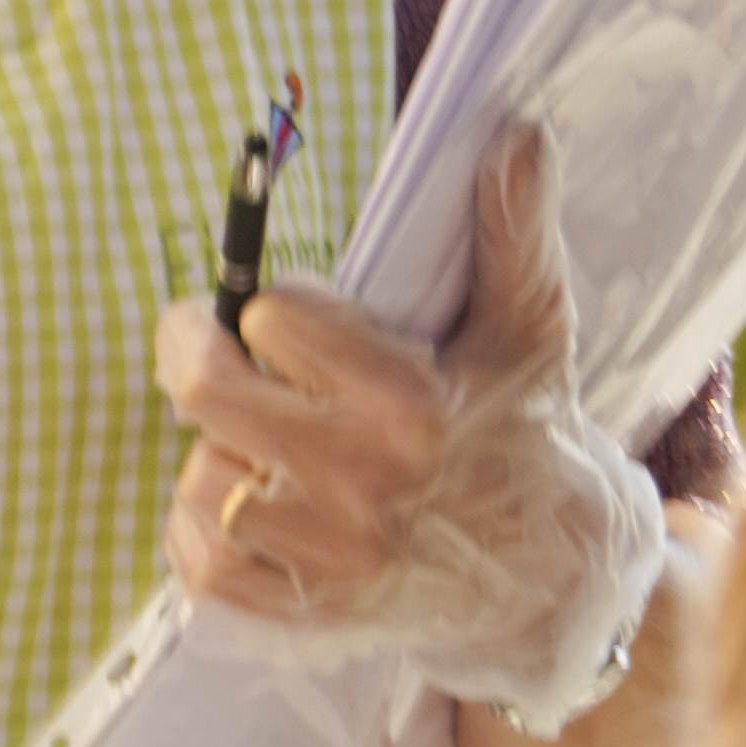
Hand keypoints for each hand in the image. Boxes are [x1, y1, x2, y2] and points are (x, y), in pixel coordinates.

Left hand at [151, 119, 667, 730]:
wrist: (553, 580)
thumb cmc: (527, 433)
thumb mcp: (532, 329)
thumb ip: (516, 229)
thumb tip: (520, 132)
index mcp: (414, 406)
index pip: (277, 319)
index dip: (269, 302)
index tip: (280, 310)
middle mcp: (368, 485)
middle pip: (207, 394)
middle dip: (191, 346)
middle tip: (201, 335)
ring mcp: (334, 558)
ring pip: (200, 478)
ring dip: (209, 446)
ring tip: (247, 432)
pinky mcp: (311, 615)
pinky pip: (204, 569)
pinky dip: (195, 530)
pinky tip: (232, 493)